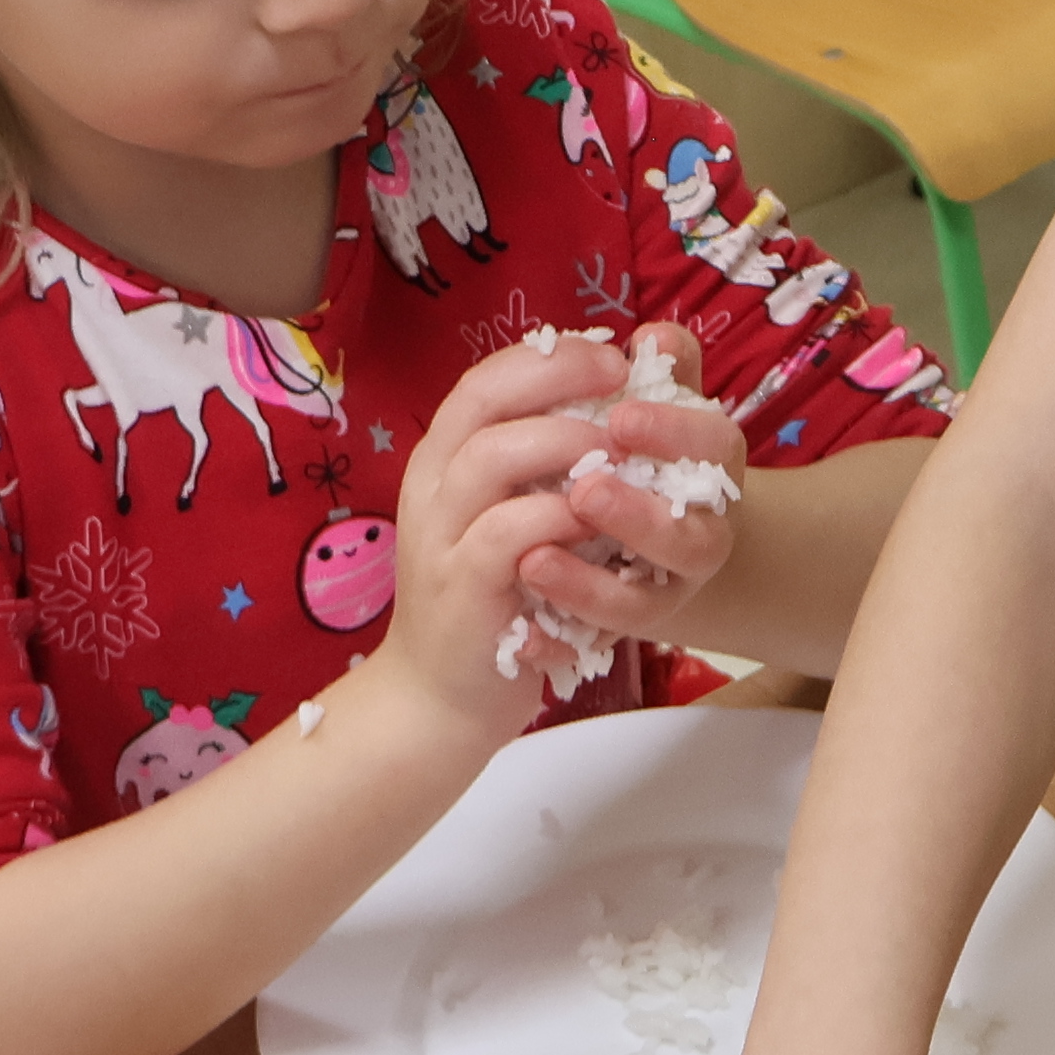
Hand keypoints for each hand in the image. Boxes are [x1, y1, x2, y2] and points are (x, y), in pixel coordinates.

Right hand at [366, 331, 637, 732]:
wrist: (442, 699)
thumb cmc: (494, 600)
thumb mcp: (509, 520)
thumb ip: (542, 467)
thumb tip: (606, 406)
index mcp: (442, 463)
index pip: (483, 381)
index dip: (548, 359)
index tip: (610, 354)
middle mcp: (432, 490)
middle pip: (482, 402)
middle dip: (559, 379)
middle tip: (623, 380)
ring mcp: (441, 539)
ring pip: (490, 458)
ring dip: (562, 441)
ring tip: (618, 448)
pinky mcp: (463, 591)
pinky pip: (506, 534)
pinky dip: (556, 517)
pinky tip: (596, 519)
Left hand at [531, 319, 752, 634]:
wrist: (633, 541)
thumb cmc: (640, 456)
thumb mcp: (652, 408)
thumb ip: (662, 370)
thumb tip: (655, 337)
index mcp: (712, 472)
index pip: (716, 450)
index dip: (674, 434)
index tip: (621, 416)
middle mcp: (699, 539)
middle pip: (691, 540)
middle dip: (638, 516)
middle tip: (584, 488)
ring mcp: (661, 592)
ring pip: (644, 603)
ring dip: (591, 583)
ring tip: (533, 557)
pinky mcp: (618, 632)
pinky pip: (593, 645)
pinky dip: (558, 636)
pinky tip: (518, 620)